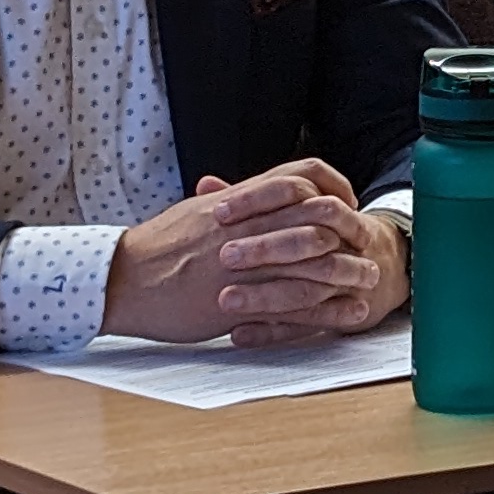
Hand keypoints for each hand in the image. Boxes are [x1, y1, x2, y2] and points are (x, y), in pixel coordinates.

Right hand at [102, 163, 395, 344]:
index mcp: (236, 201)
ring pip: (311, 260)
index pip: (298, 178)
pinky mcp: (238, 301)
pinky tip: (347, 314)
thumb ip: (227, 202)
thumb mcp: (194, 213)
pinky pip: (294, 304)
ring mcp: (243, 264)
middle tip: (369, 240)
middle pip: (314, 216)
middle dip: (348, 228)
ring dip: (347, 270)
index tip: (345, 201)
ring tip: (371, 279)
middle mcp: (245, 227)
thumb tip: (244, 193)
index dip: (329, 186)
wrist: (122, 279)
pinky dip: (326, 308)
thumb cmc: (154, 248)